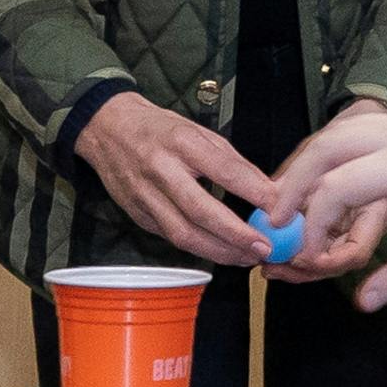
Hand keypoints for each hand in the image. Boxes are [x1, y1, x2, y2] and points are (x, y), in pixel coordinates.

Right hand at [70, 97, 281, 269]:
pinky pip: (172, 238)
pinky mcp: (138, 216)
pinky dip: (200, 248)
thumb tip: (267, 190)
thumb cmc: (158, 129)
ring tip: (247, 257)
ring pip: (184, 234)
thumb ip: (232, 162)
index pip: (224, 170)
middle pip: (200, 211)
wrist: (107, 129)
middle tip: (264, 247)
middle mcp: (160, 170)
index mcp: (181, 142)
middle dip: (236, 235)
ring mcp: (145, 196)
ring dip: (220, 251)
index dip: (254, 192)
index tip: (280, 208)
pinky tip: (221, 252)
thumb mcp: (199, 131)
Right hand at [270, 107, 386, 307]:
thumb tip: (364, 301)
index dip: (312, 223)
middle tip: (273, 221)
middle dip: (292, 183)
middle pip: (325, 148)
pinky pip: (362, 130)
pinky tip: (336, 182)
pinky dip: (336, 154)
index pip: (337, 187)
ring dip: (311, 164)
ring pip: (341, 132)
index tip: (307, 254)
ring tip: (295, 201)